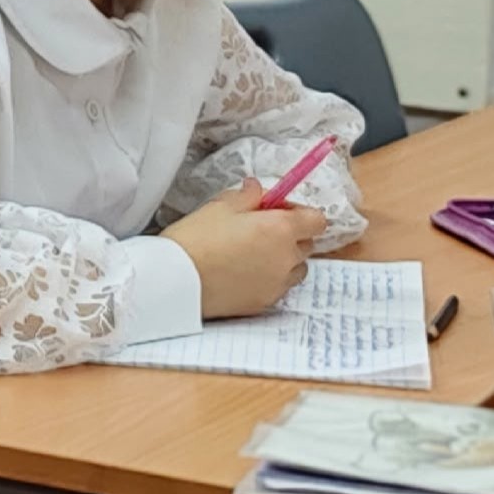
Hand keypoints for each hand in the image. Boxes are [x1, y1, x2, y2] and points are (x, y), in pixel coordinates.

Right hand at [163, 178, 327, 319]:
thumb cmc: (196, 238)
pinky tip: (242, 273)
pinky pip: (278, 287)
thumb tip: (257, 189)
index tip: (277, 210)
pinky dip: (269, 279)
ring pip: (295, 269)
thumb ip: (247, 196)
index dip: (299, 213)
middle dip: (289, 235)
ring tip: (252, 255)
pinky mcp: (266, 303)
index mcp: (280, 229)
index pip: (316, 220)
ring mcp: (278, 284)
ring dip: (283, 260)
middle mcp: (287, 258)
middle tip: (259, 229)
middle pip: (306, 244)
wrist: (177, 280)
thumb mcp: (219, 206)